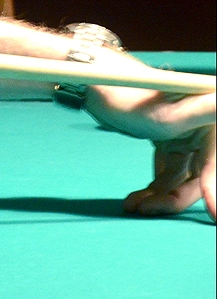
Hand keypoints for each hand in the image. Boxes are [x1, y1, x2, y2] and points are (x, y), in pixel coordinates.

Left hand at [83, 51, 215, 219]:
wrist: (93, 82)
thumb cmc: (127, 93)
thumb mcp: (167, 114)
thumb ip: (205, 113)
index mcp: (209, 117)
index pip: (213, 163)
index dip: (214, 190)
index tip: (215, 215)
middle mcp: (203, 127)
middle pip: (199, 176)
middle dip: (173, 197)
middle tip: (147, 210)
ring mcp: (185, 136)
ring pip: (180, 178)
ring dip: (158, 196)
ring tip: (133, 206)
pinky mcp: (168, 141)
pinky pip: (166, 173)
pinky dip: (153, 188)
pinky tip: (135, 200)